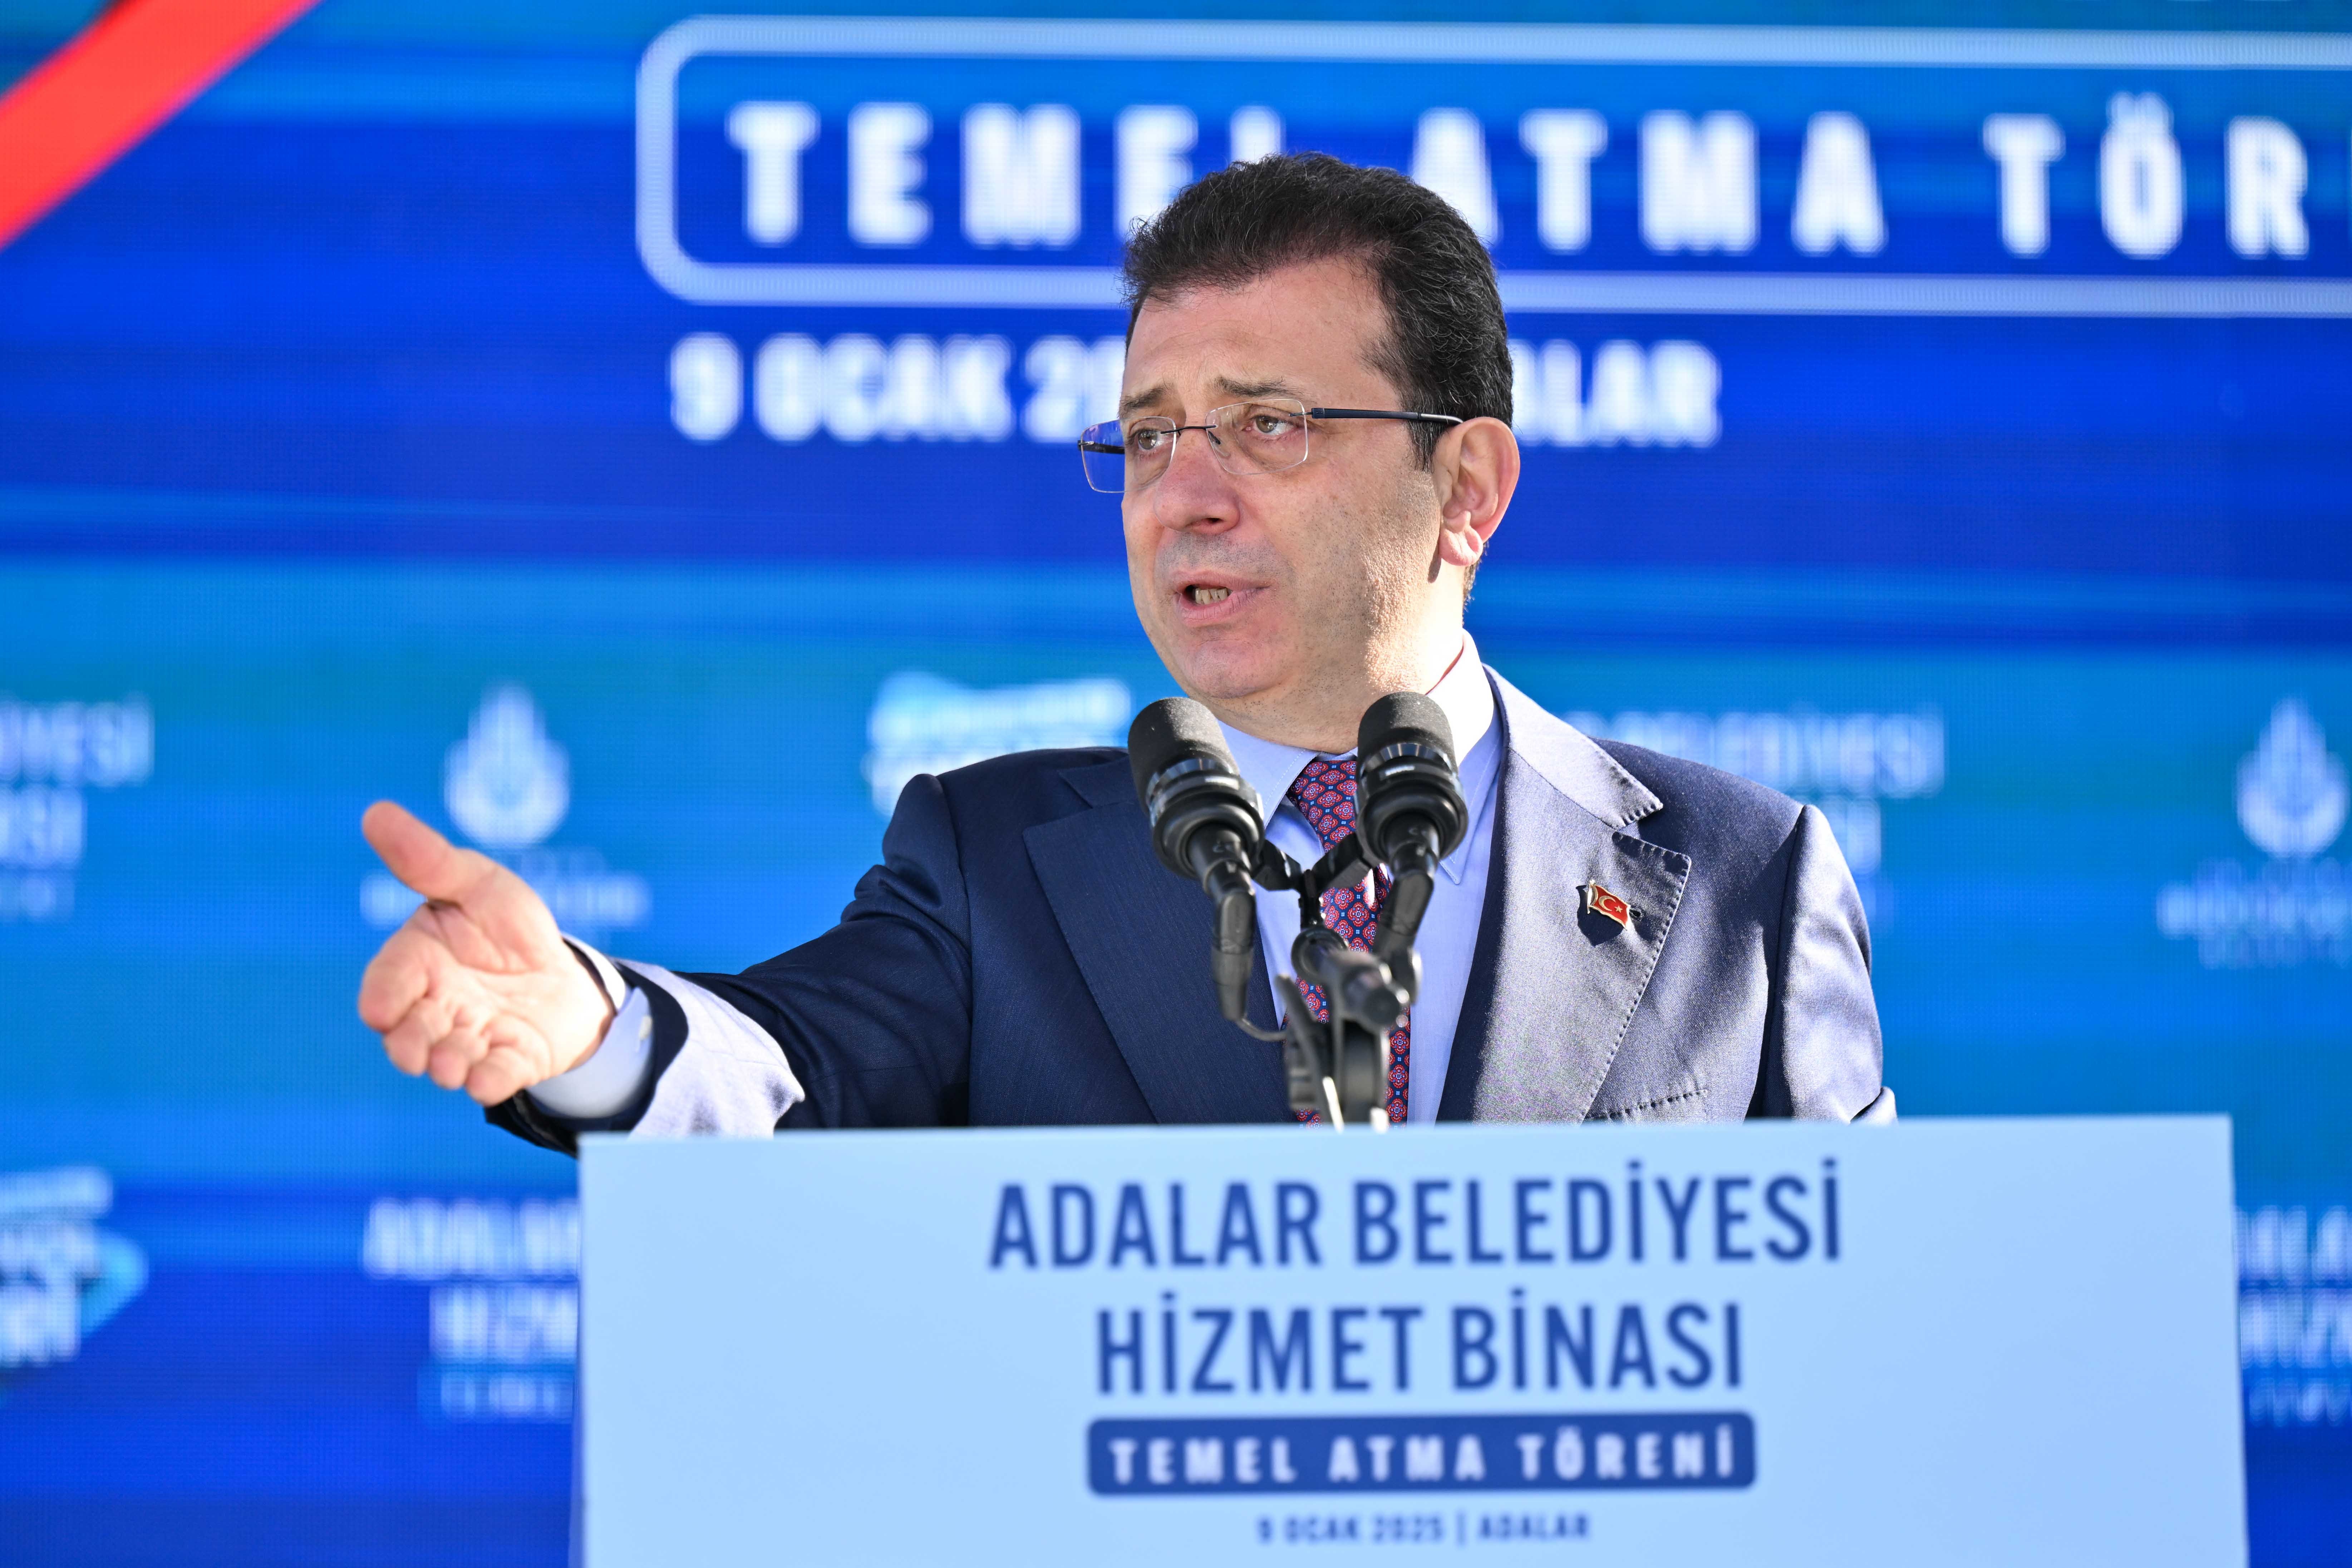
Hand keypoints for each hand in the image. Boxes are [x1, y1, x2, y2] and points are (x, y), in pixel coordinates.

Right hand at [356, 801, 614, 1104]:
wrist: (562, 969)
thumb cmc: (506, 924)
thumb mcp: (476, 882)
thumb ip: (428, 859)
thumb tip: (376, 812)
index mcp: (418, 961)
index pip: (389, 981)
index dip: (384, 996)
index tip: (381, 1009)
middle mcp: (437, 1006)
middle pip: (410, 1030)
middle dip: (410, 1041)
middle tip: (415, 1052)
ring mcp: (472, 1037)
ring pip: (449, 1057)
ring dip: (447, 1064)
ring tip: (449, 1068)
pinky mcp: (510, 1060)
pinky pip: (497, 1075)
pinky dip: (490, 1080)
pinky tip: (486, 1083)